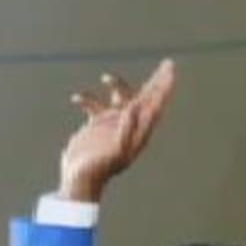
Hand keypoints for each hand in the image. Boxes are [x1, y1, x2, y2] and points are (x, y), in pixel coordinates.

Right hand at [56, 59, 175, 202]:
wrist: (80, 181)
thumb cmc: (99, 170)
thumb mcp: (116, 152)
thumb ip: (126, 130)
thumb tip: (133, 107)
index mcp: (138, 132)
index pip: (155, 105)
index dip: (163, 87)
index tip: (169, 70)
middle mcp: (129, 126)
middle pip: (147, 98)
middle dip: (156, 81)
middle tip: (167, 64)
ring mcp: (113, 124)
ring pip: (121, 97)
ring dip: (116, 85)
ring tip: (106, 77)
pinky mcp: (96, 126)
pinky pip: (95, 105)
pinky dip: (86, 99)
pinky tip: (76, 99)